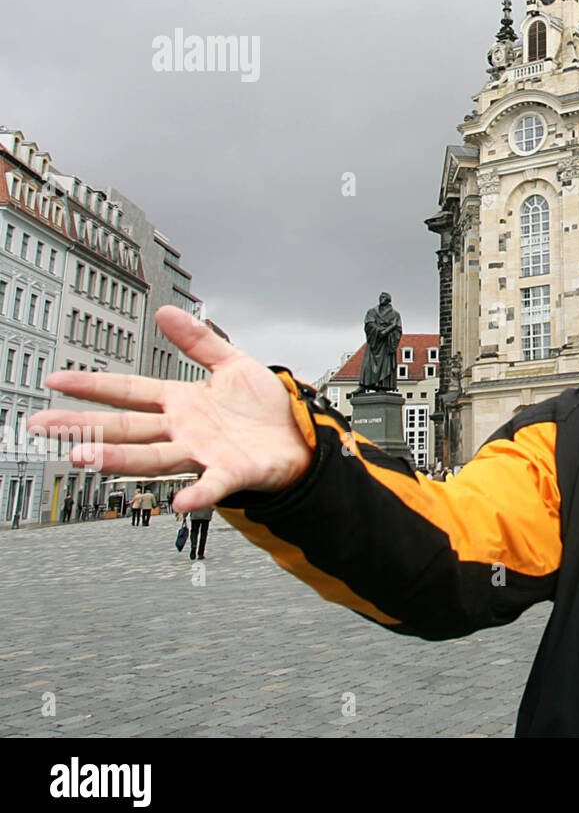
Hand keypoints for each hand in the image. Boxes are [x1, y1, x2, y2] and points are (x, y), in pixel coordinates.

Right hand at [30, 307, 312, 511]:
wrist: (301, 435)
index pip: (129, 391)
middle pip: (126, 428)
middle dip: (84, 426)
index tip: (56, 381)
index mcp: (182, 402)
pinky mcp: (232, 471)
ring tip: (85, 456)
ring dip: (119, 458)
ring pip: (153, 458)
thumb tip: (166, 311)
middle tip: (44, 426)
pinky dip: (197, 493)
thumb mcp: (232, 363)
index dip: (93, 385)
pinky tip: (179, 501)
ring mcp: (205, 453)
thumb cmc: (266, 407)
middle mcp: (185, 430)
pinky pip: (211, 484)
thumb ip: (199, 340)